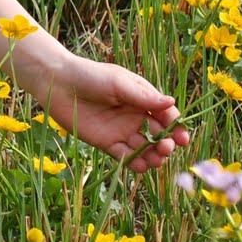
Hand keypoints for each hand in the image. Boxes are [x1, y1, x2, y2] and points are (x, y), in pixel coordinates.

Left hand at [28, 55, 191, 173]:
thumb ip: (143, 97)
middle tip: (166, 148)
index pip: (166, 116)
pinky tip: (140, 164)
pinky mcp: (106, 143)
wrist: (58, 83)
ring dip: (153, 156)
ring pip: (145, 149)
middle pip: (159, 136)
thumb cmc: (90, 76)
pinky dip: (134, 162)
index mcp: (142, 99)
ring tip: (155, 159)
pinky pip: (125, 156)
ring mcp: (122, 131)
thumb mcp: (119, 83)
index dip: (177, 128)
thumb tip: (171, 103)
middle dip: (167, 144)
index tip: (182, 138)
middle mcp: (135, 117)